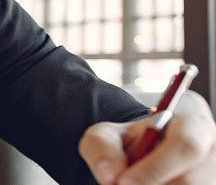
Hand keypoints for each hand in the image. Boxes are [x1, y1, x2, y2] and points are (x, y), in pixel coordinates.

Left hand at [80, 92, 215, 184]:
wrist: (147, 158)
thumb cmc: (131, 143)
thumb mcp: (108, 135)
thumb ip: (102, 147)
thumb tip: (110, 176)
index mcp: (193, 127)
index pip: (185, 144)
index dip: (155, 167)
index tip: (124, 181)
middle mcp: (211, 153)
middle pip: (188, 180)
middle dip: (152, 184)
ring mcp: (214, 177)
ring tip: (139, 181)